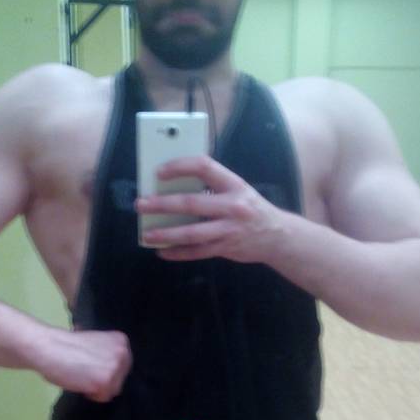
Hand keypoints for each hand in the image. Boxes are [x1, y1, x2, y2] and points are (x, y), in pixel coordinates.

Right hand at [32, 328, 131, 401]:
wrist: (50, 347)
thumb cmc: (66, 345)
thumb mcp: (95, 343)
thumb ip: (107, 354)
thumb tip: (110, 368)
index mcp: (121, 341)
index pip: (123, 366)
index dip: (106, 370)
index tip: (92, 366)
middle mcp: (123, 352)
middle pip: (121, 379)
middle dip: (104, 379)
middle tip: (85, 372)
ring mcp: (116, 367)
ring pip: (113, 390)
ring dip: (98, 387)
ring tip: (82, 376)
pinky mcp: (106, 381)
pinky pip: (104, 397)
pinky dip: (92, 394)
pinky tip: (80, 382)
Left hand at [135, 156, 282, 262]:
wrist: (277, 236)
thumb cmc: (251, 208)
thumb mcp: (238, 189)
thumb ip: (213, 187)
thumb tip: (175, 186)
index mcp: (234, 184)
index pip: (204, 167)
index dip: (180, 167)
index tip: (159, 172)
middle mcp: (232, 206)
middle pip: (192, 204)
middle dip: (163, 204)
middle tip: (142, 204)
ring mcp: (229, 230)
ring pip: (192, 233)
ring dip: (166, 234)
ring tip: (147, 233)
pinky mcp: (225, 248)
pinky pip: (197, 252)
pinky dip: (178, 252)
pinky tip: (163, 251)